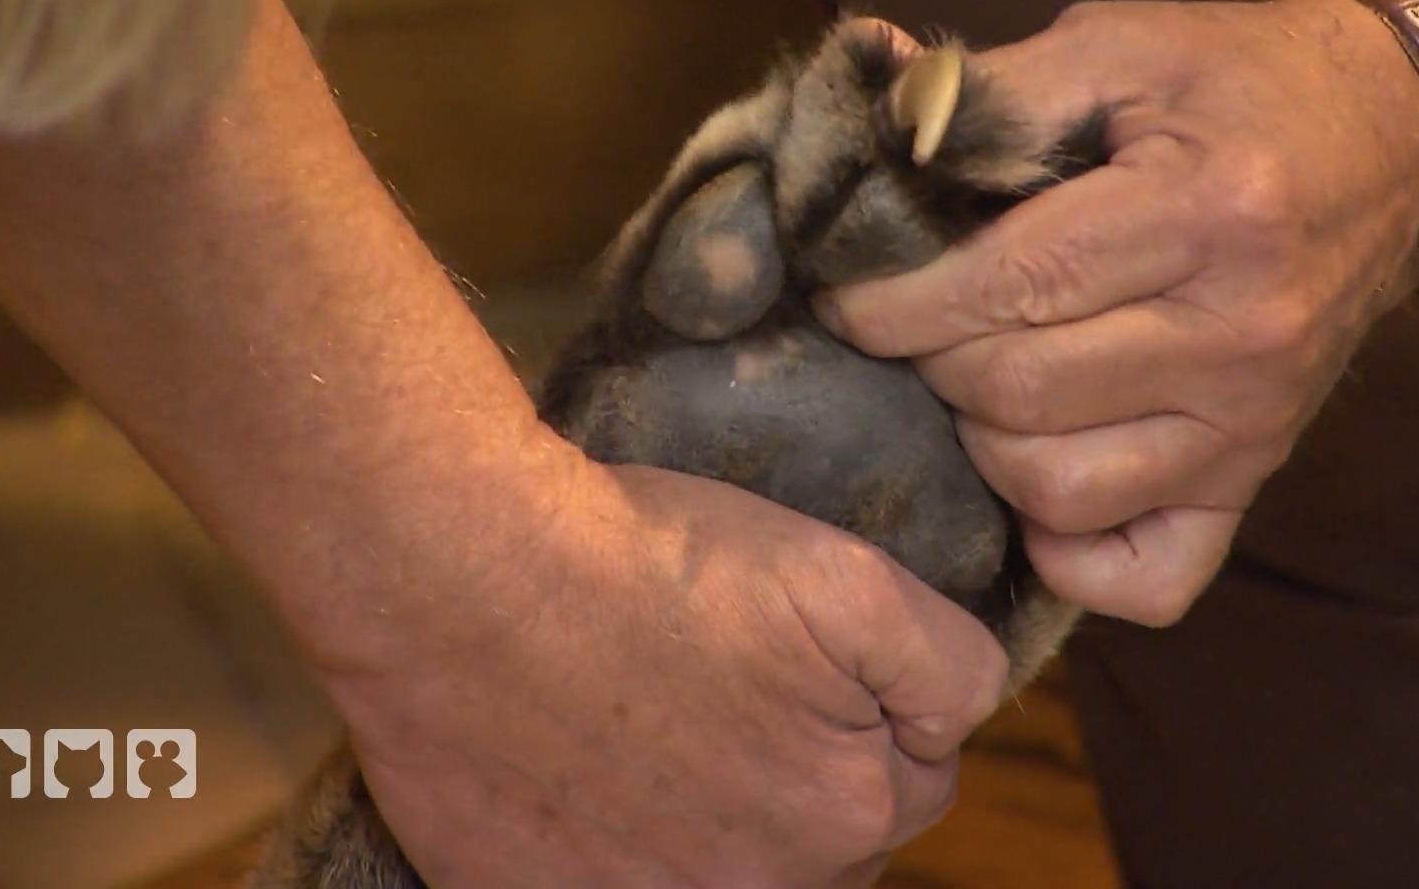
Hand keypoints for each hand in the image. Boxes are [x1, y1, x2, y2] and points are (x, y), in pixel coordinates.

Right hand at [307, 445, 1008, 886]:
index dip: (871, 701)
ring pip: (731, 867)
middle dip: (802, 766)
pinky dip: (616, 840)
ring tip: (658, 721)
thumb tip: (959, 717)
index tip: (803, 650)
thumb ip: (945, 663)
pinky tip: (586, 769)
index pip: (915, 776)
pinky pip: (617, 879)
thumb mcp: (845, 576)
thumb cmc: (651, 562)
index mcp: (846, 817)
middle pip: (826, 835)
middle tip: (727, 678)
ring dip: (717, 813)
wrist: (459, 573)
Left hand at [816, 0, 1418, 624]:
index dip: (896, 300)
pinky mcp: (1260, 475)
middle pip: (1018, 393)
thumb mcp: (1118, 45)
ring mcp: (1257, 423)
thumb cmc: (1236, 81)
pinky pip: (1147, 579)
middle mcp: (1244, 335)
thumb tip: (872, 132)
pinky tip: (1040, 475)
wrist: (1394, 129)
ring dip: (981, 441)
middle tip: (915, 321)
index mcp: (1208, 212)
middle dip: (930, 359)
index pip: (1010, 285)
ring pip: (1057, 489)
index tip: (843, 293)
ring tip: (978, 375)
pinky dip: (1069, 550)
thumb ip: (988, 91)